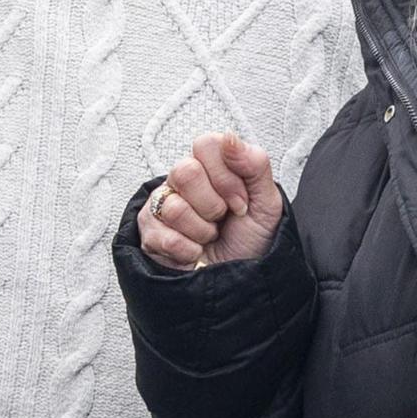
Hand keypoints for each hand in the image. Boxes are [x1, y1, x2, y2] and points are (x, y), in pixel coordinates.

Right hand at [137, 134, 285, 271]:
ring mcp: (162, 204)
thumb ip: (254, 164)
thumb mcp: (267, 203)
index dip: (226, 176)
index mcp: (212, 166)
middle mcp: (183, 180)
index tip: (240, 201)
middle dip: (213, 204)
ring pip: (174, 207)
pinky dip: (188, 250)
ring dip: (202, 231)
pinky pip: (164, 236)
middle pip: (185, 171)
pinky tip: (195, 250)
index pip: (205, 144)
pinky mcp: (149, 231)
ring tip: (209, 236)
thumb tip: (229, 137)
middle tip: (222, 219)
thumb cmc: (251, 241)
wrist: (238, 280)